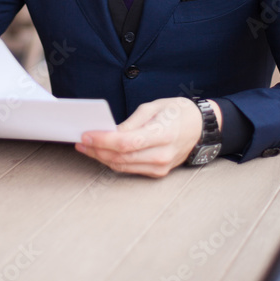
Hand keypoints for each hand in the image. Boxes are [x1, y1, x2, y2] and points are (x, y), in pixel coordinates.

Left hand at [76, 97, 219, 177]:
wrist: (199, 127)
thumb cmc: (176, 112)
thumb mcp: (152, 108)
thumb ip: (129, 123)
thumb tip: (108, 132)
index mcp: (162, 134)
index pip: (126, 142)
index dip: (103, 140)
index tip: (86, 135)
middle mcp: (162, 154)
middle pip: (121, 157)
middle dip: (96, 150)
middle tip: (80, 141)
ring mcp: (160, 167)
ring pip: (122, 166)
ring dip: (101, 157)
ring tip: (86, 147)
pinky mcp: (158, 172)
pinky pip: (129, 169)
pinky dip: (113, 162)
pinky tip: (102, 153)